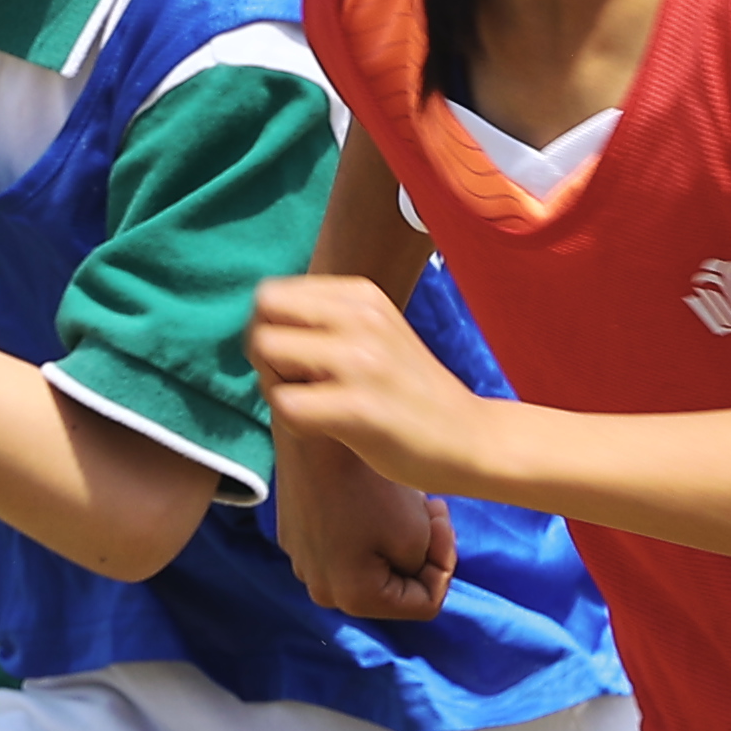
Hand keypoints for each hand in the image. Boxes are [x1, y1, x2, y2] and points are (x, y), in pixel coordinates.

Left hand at [251, 268, 498, 489]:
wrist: (469, 438)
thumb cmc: (411, 393)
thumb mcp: (377, 333)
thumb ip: (327, 321)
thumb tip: (261, 323)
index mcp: (362, 295)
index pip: (273, 292)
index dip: (271, 328)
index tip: (299, 359)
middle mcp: (361, 317)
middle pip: (263, 313)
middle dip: (264, 354)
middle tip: (297, 384)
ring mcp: (361, 361)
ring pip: (267, 352)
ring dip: (275, 386)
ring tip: (312, 406)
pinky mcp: (359, 408)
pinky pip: (286, 405)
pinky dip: (292, 423)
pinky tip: (323, 430)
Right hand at [274, 423, 456, 620]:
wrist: (317, 432)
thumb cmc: (370, 485)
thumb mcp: (417, 536)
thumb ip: (425, 568)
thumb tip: (413, 565)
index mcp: (354, 599)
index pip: (425, 603)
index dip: (444, 566)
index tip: (441, 523)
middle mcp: (323, 591)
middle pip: (393, 588)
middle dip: (419, 555)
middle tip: (430, 512)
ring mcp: (303, 565)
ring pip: (368, 568)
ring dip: (393, 542)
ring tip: (402, 502)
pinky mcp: (294, 539)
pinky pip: (341, 549)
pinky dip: (364, 532)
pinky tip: (369, 498)